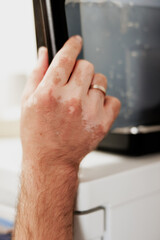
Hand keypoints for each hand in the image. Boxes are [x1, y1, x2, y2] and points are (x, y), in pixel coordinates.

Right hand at [21, 35, 120, 168]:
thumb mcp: (28, 102)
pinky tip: (93, 109)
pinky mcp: (102, 123)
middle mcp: (71, 100)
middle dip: (79, 71)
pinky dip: (105, 101)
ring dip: (92, 86)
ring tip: (81, 100)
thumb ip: (37, 74)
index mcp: (50, 92)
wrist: (51, 160)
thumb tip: (44, 53)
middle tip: (73, 84)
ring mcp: (89, 111)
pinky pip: (113, 99)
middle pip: (86, 66)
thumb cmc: (37, 134)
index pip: (66, 57)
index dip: (72, 45)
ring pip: (101, 80)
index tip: (76, 42)